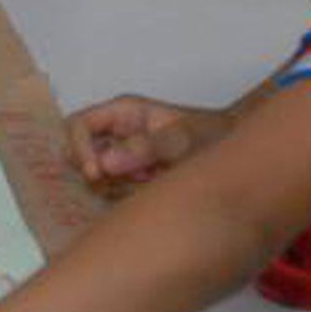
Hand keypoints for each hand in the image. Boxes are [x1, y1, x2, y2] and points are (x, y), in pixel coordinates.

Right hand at [66, 93, 229, 186]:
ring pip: (92, 177)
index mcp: (122, 113)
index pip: (78, 125)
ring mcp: (120, 159)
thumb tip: (104, 163)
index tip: (94, 174)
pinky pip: (109, 192)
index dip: (79, 148)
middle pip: (76, 152)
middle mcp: (115, 135)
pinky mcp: (127, 181)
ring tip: (147, 181)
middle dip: (92, 172)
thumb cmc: (211, 135)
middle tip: (121, 183)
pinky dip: (120, 198)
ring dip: (112, 186)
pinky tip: (147, 191)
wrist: (234, 154)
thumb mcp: (181, 139)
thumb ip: (145, 148)